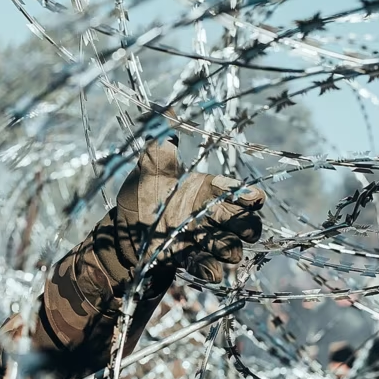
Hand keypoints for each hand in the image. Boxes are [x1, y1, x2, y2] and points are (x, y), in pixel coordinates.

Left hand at [115, 137, 263, 282]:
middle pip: (246, 223)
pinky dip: (210, 268)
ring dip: (229, 248)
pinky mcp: (190, 259)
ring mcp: (202, 239)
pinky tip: (209, 269)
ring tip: (222, 249)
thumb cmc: (141, 197)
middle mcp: (210, 215)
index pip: (236, 192)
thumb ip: (160, 148)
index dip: (248, 195)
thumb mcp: (148, 172)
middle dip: (248, 226)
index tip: (255, 198)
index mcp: (206, 191)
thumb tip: (169, 110)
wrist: (122, 231)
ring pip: (231, 247)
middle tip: (245, 230)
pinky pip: (209, 266)